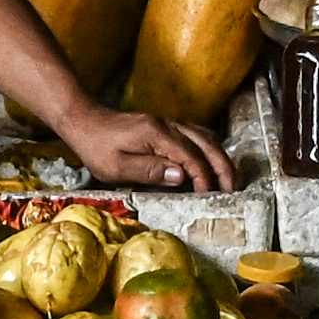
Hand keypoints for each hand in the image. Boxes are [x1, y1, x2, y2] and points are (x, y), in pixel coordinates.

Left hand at [63, 106, 235, 191]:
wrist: (84, 121)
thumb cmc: (97, 147)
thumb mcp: (117, 166)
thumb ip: (150, 171)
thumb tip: (182, 176)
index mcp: (158, 135)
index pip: (192, 158)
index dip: (204, 178)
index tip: (209, 197)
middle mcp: (169, 125)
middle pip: (208, 145)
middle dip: (224, 167)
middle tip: (234, 190)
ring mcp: (169, 123)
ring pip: (206, 138)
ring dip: (221, 158)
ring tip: (230, 179)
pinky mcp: (166, 126)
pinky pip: (197, 134)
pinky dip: (210, 149)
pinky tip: (213, 161)